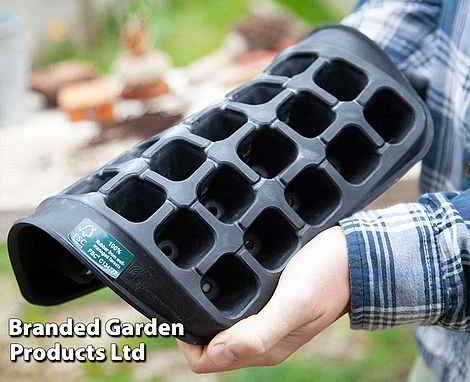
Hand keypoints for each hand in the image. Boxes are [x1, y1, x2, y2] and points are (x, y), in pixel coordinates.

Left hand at [177, 226, 349, 372]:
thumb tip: (215, 353)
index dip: (185, 341)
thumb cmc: (328, 276)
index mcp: (265, 347)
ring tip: (188, 283)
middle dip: (189, 325)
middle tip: (175, 294)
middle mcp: (261, 337)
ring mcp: (264, 318)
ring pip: (219, 324)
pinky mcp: (268, 300)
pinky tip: (213, 278)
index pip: (208, 360)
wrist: (353, 254)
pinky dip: (218, 298)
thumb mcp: (294, 304)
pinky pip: (234, 306)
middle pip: (210, 343)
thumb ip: (258, 332)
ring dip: (201, 310)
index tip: (173, 313)